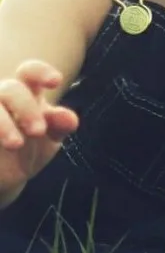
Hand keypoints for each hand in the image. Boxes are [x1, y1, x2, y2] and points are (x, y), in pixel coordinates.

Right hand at [0, 60, 77, 199]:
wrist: (2, 180)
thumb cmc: (27, 152)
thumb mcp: (48, 140)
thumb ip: (59, 126)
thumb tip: (70, 118)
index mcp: (25, 93)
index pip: (30, 72)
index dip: (41, 72)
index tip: (55, 82)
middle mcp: (1, 99)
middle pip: (10, 89)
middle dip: (26, 108)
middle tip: (38, 130)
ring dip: (2, 123)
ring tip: (16, 144)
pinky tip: (0, 147)